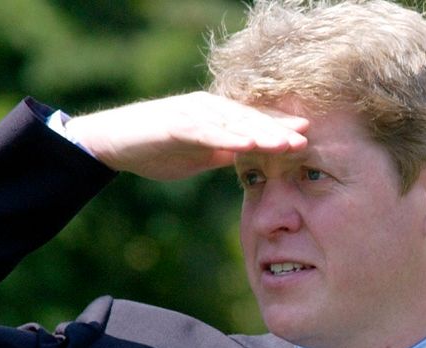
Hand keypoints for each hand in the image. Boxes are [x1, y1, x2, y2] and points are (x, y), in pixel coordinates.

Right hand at [67, 92, 308, 179]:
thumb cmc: (158, 148)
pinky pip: (207, 132)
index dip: (281, 128)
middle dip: (280, 129)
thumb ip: (226, 152)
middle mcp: (209, 109)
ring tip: (287, 142)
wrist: (115, 143)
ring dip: (262, 132)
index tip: (310, 139)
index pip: (256, 122)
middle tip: (309, 139)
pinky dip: (228, 138)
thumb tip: (252, 161)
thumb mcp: (201, 154)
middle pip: (251, 119)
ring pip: (234, 123)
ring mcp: (193, 114)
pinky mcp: (176, 124)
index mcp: (218, 117)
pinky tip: (248, 145)